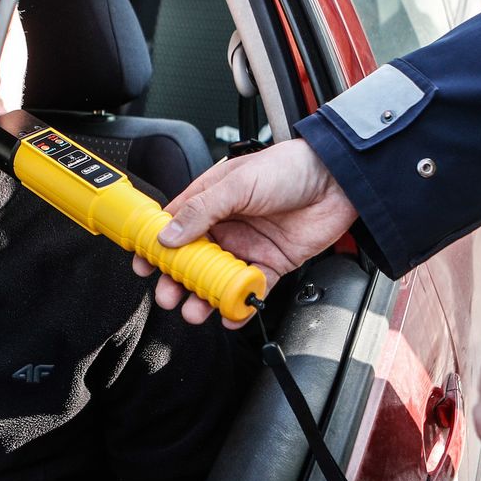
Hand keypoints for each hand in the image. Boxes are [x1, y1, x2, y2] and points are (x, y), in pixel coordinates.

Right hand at [131, 139, 356, 326]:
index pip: (176, 225)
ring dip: (204, 297)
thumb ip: (202, 210)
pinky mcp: (273, 263)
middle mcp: (228, 224)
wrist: (337, 180)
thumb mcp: (238, 183)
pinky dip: (239, 304)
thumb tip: (168, 236)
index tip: (143, 265)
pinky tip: (230, 313)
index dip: (157, 246)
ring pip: (219, 279)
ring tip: (195, 311)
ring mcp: (249, 246)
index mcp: (212, 199)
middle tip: (167, 296)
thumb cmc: (289, 167)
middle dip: (178, 281)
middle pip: (193, 260)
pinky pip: (251, 289)